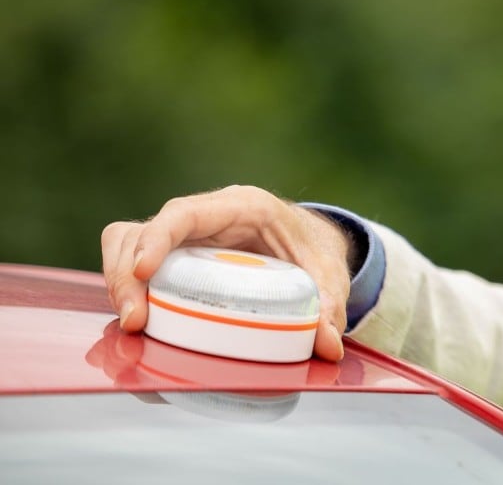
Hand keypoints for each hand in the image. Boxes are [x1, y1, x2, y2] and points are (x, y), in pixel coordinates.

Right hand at [100, 185, 352, 361]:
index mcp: (241, 208)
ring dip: (119, 285)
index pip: (184, 213)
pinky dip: (127, 293)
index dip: (156, 239)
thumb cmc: (315, 250)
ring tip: (134, 328)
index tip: (142, 272)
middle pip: (141, 231)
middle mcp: (204, 217)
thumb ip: (329, 306)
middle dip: (126, 275)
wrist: (310, 241)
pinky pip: (132, 267)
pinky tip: (140, 327)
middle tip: (135, 322)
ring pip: (125, 246)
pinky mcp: (173, 259)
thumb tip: (328, 347)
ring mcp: (183, 237)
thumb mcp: (328, 274)